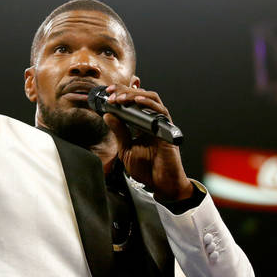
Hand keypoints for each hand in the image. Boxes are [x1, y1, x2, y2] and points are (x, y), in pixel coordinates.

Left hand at [103, 84, 192, 201]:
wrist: (161, 184)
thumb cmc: (147, 169)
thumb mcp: (126, 149)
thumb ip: (119, 132)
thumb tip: (108, 115)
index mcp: (142, 124)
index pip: (132, 103)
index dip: (121, 94)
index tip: (108, 92)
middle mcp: (152, 121)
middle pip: (141, 96)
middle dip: (125, 91)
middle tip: (111, 93)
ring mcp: (161, 124)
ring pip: (152, 99)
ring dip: (135, 95)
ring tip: (121, 97)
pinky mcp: (168, 129)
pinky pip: (161, 111)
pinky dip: (149, 103)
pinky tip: (137, 101)